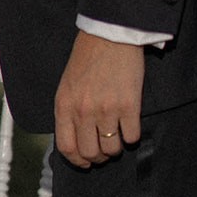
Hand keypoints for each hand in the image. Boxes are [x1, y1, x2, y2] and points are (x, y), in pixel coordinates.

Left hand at [53, 30, 143, 168]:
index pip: (66, 147)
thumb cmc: (87, 58)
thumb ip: (68, 111)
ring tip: (117, 134)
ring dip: (116, 147)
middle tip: (104, 147)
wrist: (109, 35)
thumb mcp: (67, 85)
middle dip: (99, 156)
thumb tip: (75, 140)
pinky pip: (132, 137)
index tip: (85, 162)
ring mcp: (107, 110)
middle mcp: (83, 111)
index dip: (77, 160)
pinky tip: (129, 123)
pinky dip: (131, 135)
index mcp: (65, 105)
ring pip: (112, 149)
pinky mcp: (129, 106)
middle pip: (91, 153)